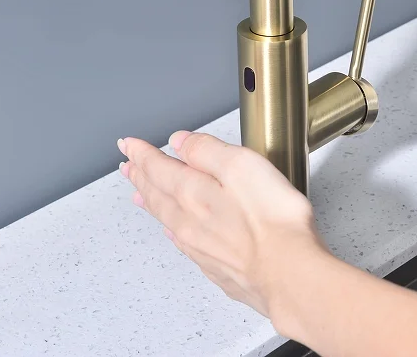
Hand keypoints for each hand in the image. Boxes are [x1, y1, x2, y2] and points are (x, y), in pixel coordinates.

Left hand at [117, 131, 326, 328]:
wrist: (289, 275)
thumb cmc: (273, 221)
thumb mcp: (241, 166)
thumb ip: (207, 151)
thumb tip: (181, 142)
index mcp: (192, 193)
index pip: (157, 167)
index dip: (142, 153)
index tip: (130, 145)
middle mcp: (190, 222)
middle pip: (157, 194)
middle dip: (141, 176)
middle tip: (127, 166)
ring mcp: (202, 248)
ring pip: (167, 220)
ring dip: (151, 203)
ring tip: (140, 195)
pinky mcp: (219, 269)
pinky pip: (184, 245)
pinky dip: (174, 233)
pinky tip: (175, 234)